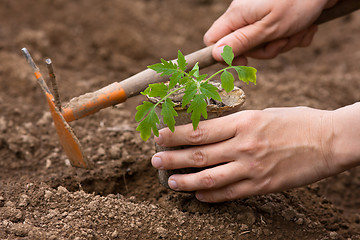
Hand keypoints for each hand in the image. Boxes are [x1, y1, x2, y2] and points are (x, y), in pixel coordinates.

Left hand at [151, 105, 359, 202]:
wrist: (330, 140)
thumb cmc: (297, 121)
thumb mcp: (263, 114)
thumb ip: (236, 125)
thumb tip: (212, 133)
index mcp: (243, 122)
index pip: (199, 130)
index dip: (175, 135)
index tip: (159, 136)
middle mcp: (244, 146)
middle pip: (199, 154)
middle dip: (172, 159)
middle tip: (155, 161)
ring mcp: (252, 168)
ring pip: (210, 178)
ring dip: (186, 182)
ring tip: (170, 183)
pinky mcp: (263, 186)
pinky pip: (230, 194)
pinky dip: (211, 196)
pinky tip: (198, 195)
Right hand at [204, 0, 336, 64]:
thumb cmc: (298, 1)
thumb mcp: (268, 28)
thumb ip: (240, 42)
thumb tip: (215, 54)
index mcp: (237, 15)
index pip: (212, 40)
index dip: (224, 55)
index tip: (244, 60)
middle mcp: (246, 14)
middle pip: (243, 46)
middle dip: (266, 49)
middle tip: (281, 39)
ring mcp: (261, 15)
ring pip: (264, 44)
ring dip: (284, 43)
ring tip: (297, 29)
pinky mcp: (276, 17)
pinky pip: (279, 37)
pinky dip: (294, 36)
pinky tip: (306, 26)